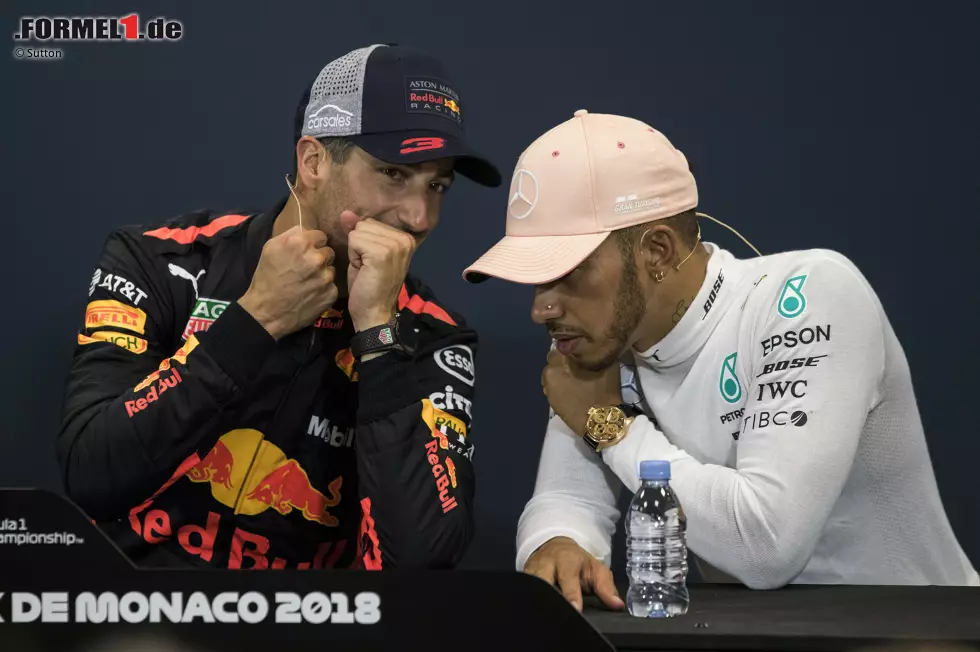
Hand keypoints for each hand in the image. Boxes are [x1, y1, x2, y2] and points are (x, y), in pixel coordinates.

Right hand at [238, 226, 336, 339]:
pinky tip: (311, 293)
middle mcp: (317, 258)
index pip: (321, 236)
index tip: (305, 252)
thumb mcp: (271, 248)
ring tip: (306, 282)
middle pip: (328, 251)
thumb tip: (306, 229)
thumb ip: (291, 234)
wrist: (266, 312)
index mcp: (301, 243)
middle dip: (319, 258)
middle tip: (305, 269)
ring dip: (322, 273)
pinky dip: (324, 288)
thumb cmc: (266, 278)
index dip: (313, 244)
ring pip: (331, 268)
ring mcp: (326, 276)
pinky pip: (332, 285)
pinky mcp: (331, 293)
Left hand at [345, 215, 415, 331]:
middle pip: (364, 225)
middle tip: (368, 267)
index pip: (371, 223)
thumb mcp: (364, 254)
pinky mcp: (382, 253)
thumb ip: (358, 231)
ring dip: (355, 251)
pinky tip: (363, 270)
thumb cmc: (369, 287)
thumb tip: (346, 213)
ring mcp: (395, 245)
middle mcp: (404, 239)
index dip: (364, 242)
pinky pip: (354, 240)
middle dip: (359, 245)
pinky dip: (353, 256)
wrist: (374, 313)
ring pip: (358, 232)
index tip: (372, 263)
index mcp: (405, 238)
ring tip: (366, 269)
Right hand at [524, 536, 624, 611]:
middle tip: (558, 612)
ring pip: (531, 584)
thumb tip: (617, 604)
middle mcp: (546, 563)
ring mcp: (532, 569)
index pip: (568, 578)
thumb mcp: (596, 570)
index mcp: (566, 559)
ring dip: (538, 597)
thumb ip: (606, 587)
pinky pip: (524, 588)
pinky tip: (537, 606)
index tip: (575, 608)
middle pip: (543, 580)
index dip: (570, 594)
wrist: (555, 547)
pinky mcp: (523, 575)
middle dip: (549, 595)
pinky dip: (530, 598)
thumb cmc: (578, 562)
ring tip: (546, 611)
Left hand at [542, 350, 622, 435]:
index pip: (560, 346)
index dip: (570, 350)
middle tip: (577, 368)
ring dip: (560, 374)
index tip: (578, 354)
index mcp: (562, 359)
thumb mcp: (607, 363)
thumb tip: (591, 345)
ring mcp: (548, 387)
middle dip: (563, 362)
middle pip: (554, 360)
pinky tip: (570, 391)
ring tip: (574, 381)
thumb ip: (594, 351)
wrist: (601, 419)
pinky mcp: (549, 399)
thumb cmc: (604, 390)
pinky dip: (559, 386)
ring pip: (551, 373)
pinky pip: (552, 387)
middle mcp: (550, 371)